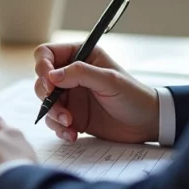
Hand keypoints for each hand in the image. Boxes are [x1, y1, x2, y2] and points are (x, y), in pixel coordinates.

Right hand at [34, 44, 158, 143]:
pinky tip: (73, 134)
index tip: (49, 83)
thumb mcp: (110, 81)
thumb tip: (51, 76)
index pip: (47, 54)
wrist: (147, 124)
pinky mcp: (71, 115)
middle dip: (47, 96)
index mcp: (80, 57)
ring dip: (53, 114)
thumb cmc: (134, 97)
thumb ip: (80, 74)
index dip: (43, 67)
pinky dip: (59, 128)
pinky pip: (53, 121)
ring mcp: (70, 96)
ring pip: (45, 102)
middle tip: (61, 108)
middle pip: (41, 80)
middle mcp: (71, 75)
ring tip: (70, 123)